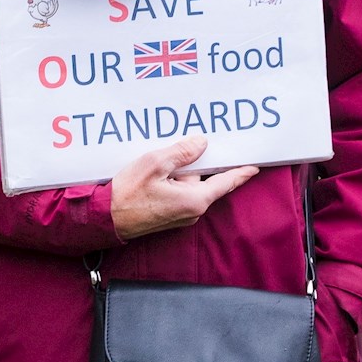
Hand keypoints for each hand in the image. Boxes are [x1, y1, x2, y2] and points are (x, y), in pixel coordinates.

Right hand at [108, 137, 257, 241]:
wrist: (105, 218)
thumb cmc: (128, 193)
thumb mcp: (155, 164)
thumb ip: (182, 152)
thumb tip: (202, 144)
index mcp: (194, 199)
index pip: (225, 182)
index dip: (240, 173)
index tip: (255, 166)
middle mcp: (192, 210)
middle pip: (203, 179)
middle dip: (193, 164)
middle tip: (182, 149)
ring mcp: (181, 215)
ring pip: (189, 184)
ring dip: (178, 172)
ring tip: (157, 165)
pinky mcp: (169, 215)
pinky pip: (178, 192)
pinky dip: (171, 181)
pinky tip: (155, 174)